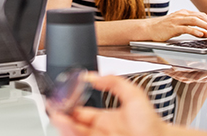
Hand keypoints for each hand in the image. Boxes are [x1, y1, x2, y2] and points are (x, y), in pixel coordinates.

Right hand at [47, 74, 166, 135]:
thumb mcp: (134, 96)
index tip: (60, 99)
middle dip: (62, 116)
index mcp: (107, 119)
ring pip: (76, 133)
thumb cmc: (153, 125)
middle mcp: (102, 131)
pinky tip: (66, 126)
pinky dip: (70, 133)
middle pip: (75, 124)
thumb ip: (114, 82)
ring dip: (64, 126)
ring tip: (56, 118)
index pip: (82, 112)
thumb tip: (92, 75)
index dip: (70, 106)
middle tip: (52, 109)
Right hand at [145, 9, 206, 41]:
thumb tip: (205, 33)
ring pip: (194, 21)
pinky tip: (201, 34)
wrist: (149, 29)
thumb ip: (191, 28)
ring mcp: (176, 20)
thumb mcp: (179, 26)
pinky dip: (195, 31)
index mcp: (183, 13)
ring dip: (206, 26)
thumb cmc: (163, 28)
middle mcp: (181, 15)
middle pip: (199, 17)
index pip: (200, 15)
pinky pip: (186, 28)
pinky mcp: (172, 27)